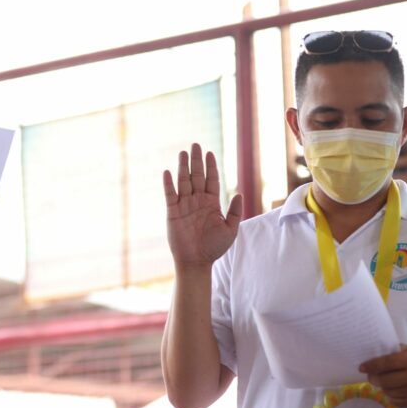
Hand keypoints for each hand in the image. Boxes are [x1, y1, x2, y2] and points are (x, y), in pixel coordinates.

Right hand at [163, 143, 242, 269]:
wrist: (197, 261)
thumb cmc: (214, 248)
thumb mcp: (230, 229)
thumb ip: (234, 211)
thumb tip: (238, 193)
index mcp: (212, 204)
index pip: (211, 180)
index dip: (211, 166)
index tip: (210, 153)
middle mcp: (197, 201)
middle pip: (197, 176)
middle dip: (196, 161)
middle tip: (195, 145)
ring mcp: (184, 206)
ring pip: (183, 182)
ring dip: (183, 167)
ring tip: (183, 153)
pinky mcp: (173, 213)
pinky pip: (170, 195)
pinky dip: (169, 184)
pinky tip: (168, 172)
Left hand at [359, 345, 406, 407]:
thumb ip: (396, 349)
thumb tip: (375, 353)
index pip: (386, 363)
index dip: (371, 366)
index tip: (361, 368)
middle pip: (383, 380)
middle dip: (373, 378)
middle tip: (371, 376)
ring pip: (387, 391)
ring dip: (383, 386)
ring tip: (387, 381)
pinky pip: (393, 400)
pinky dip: (391, 394)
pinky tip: (396, 388)